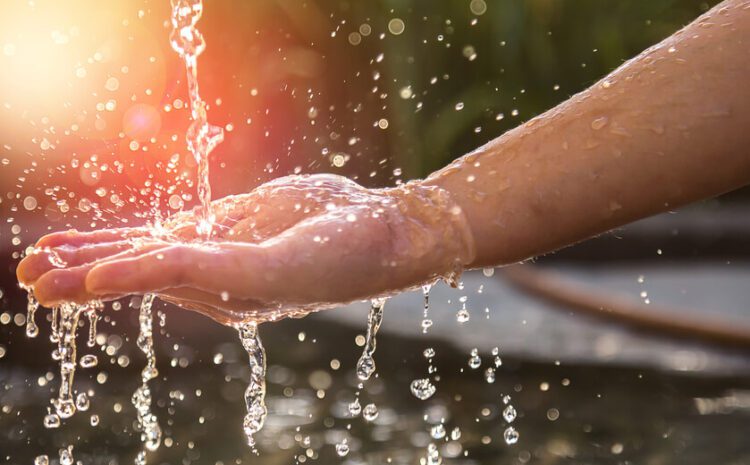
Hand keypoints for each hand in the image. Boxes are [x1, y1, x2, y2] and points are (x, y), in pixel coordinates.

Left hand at [17, 174, 474, 323]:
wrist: (375, 232)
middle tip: (29, 276)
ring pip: (142, 253)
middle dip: (80, 274)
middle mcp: (215, 277)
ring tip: (38, 258)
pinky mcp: (222, 231)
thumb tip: (147, 265)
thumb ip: (212, 268)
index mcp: (230, 290)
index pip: (163, 277)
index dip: (116, 275)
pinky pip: (164, 235)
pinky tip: (90, 243)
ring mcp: (216, 252)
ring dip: (88, 255)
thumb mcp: (279, 262)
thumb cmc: (342, 251)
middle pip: (137, 273)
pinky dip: (122, 239)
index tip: (72, 281)